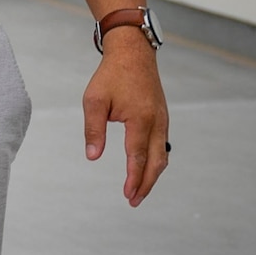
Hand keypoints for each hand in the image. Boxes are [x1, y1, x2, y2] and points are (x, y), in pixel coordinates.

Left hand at [84, 35, 169, 205]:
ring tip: (139, 190)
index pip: (138, 157)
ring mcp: (163, 121)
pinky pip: (162, 146)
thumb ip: (94, 129)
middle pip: (156, 163)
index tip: (128, 195)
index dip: (134, 179)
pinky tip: (146, 168)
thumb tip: (93, 156)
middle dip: (145, 184)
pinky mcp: (163, 118)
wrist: (133, 54)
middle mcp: (157, 123)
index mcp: (141, 119)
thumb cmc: (111, 75)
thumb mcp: (94, 100)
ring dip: (152, 175)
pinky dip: (155, 161)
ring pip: (162, 156)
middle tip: (134, 200)